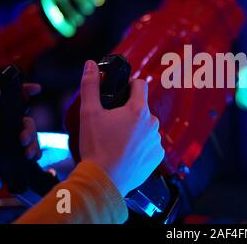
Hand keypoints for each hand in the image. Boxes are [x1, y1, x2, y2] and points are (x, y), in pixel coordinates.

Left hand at [0, 83, 41, 197]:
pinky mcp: (13, 155)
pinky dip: (34, 151)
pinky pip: (31, 147)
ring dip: (33, 142)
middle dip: (29, 128)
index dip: (22, 91)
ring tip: (27, 154)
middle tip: (23, 140)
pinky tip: (32, 157)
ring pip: (30, 134)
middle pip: (24, 118)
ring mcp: (6, 142)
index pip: (7, 99)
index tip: (36, 89)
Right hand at [78, 60, 164, 196]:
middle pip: (142, 108)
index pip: (140, 85)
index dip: (129, 85)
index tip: (120, 92)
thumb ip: (91, 86)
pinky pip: (150, 144)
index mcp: (138, 110)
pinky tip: (127, 152)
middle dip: (130, 111)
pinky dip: (141, 146)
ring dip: (136, 129)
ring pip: (146, 127)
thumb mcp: (89, 113)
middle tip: (113, 123)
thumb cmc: (96, 147)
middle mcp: (152, 124)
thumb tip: (91, 65)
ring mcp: (156, 141)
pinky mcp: (157, 156)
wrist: (103, 181)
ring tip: (118, 140)